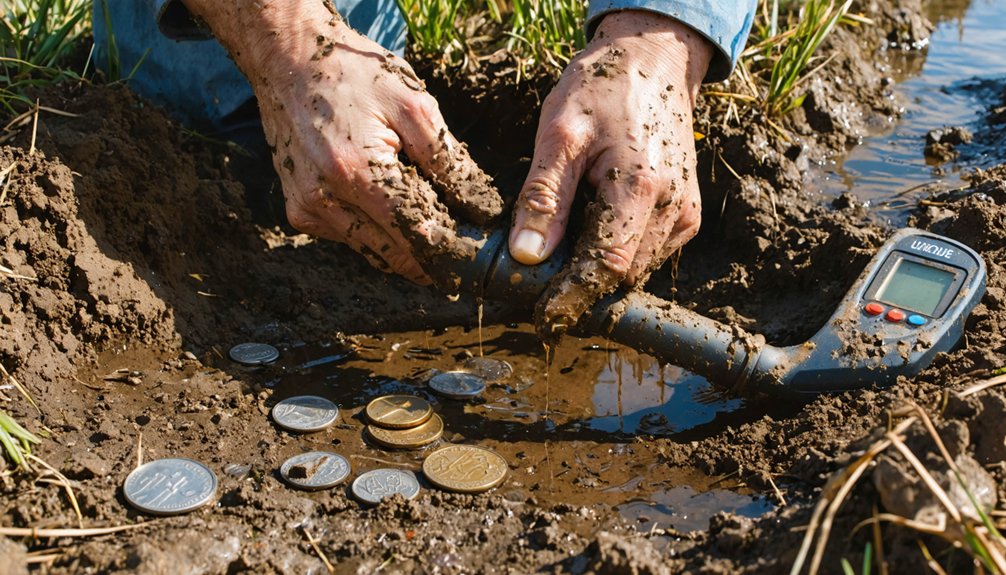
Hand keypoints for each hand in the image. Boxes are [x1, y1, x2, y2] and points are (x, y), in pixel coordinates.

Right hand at [182, 1, 501, 288]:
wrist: (288, 59)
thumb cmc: (353, 73)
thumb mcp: (411, 103)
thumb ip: (447, 159)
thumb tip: (479, 207)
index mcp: (357, 171)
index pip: (418, 233)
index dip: (453, 251)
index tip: (477, 260)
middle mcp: (326, 200)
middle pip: (396, 254)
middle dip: (434, 261)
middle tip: (465, 263)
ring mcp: (309, 210)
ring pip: (373, 253)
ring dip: (407, 252)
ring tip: (439, 241)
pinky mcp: (300, 212)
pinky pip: (350, 239)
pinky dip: (376, 235)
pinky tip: (392, 214)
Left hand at [508, 11, 711, 334]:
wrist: (655, 62)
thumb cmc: (602, 89)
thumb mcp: (559, 134)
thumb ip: (544, 197)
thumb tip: (526, 256)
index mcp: (640, 187)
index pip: (605, 267)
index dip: (572, 298)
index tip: (542, 318)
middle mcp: (672, 208)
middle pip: (621, 276)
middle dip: (580, 292)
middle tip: (538, 293)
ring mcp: (684, 213)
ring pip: (635, 271)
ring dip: (598, 277)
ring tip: (558, 266)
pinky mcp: (686, 214)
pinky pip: (648, 255)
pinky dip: (618, 257)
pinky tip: (590, 240)